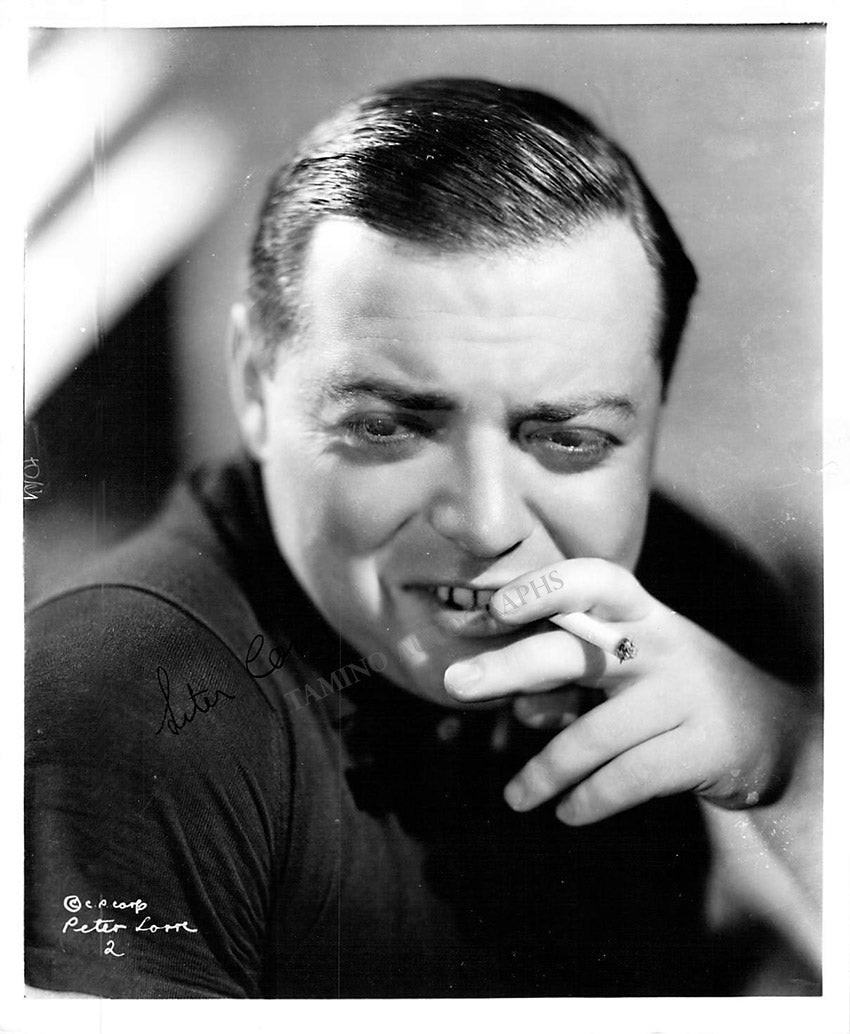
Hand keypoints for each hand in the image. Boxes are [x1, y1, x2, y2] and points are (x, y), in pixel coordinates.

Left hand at [444, 558, 816, 824]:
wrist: (773, 729)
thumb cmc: (673, 688)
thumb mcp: (632, 657)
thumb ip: (573, 660)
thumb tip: (492, 683)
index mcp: (639, 612)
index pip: (593, 579)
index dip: (544, 588)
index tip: (496, 607)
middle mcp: (660, 643)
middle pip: (576, 651)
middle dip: (511, 667)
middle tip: (456, 684)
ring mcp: (683, 694)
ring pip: (593, 735)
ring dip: (544, 771)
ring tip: (515, 799)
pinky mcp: (701, 747)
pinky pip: (628, 779)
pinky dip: (590, 800)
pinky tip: (567, 814)